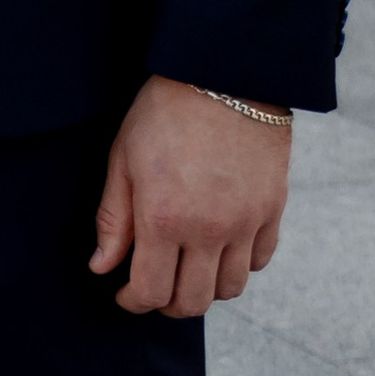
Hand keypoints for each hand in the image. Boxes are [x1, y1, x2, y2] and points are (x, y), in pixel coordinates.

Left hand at [89, 75, 288, 318]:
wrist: (223, 71)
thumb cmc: (165, 109)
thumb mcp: (124, 156)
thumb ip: (114, 217)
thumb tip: (102, 266)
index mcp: (164, 217)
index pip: (151, 291)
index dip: (133, 302)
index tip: (124, 294)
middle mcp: (208, 229)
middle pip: (193, 302)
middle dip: (167, 303)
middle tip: (154, 286)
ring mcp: (245, 223)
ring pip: (230, 289)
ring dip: (205, 289)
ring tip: (187, 268)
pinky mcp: (272, 210)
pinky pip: (259, 261)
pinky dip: (239, 265)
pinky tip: (220, 247)